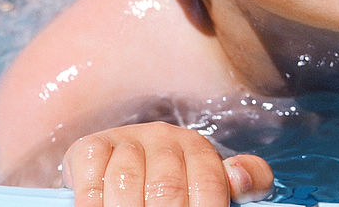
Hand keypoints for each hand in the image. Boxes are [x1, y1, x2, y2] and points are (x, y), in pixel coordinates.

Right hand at [62, 121, 273, 206]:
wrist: (122, 164)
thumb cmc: (177, 184)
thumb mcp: (215, 183)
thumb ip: (247, 180)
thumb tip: (238, 178)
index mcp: (198, 148)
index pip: (209, 183)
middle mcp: (163, 137)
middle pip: (167, 188)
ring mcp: (126, 139)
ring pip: (127, 184)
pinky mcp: (91, 146)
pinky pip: (91, 178)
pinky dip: (94, 204)